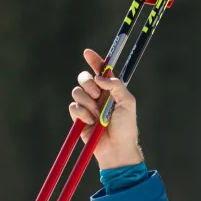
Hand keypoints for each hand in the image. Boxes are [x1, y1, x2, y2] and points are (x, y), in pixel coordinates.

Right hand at [68, 49, 143, 169]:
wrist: (117, 148)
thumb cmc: (126, 127)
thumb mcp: (128, 103)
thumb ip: (116, 85)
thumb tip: (99, 77)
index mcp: (111, 90)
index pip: (100, 71)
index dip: (94, 61)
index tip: (87, 53)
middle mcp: (98, 96)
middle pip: (84, 78)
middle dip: (89, 84)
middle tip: (97, 95)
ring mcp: (87, 106)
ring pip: (76, 91)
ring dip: (87, 102)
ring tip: (97, 115)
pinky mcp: (78, 117)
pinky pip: (73, 106)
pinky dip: (82, 113)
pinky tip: (91, 122)